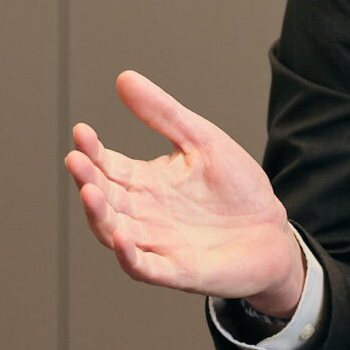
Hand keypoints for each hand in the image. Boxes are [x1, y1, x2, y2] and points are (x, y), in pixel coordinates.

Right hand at [65, 70, 303, 312]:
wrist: (273, 231)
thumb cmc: (236, 188)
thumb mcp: (200, 140)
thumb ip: (163, 114)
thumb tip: (124, 78)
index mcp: (146, 183)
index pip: (108, 166)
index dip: (92, 151)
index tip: (81, 132)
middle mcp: (144, 214)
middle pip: (104, 198)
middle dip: (87, 180)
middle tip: (76, 159)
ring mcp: (158, 244)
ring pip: (113, 233)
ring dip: (98, 215)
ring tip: (88, 192)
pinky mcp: (179, 270)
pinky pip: (145, 268)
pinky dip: (129, 256)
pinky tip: (120, 237)